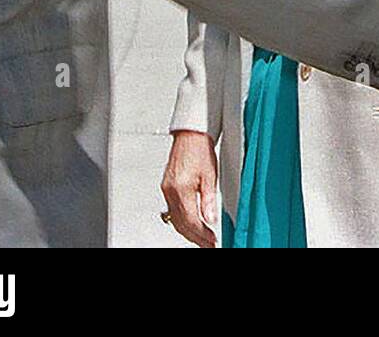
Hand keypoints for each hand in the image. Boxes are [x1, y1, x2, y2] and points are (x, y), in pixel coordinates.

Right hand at [161, 130, 218, 247]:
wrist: (190, 134)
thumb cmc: (201, 149)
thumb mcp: (210, 175)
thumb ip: (209, 200)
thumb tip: (211, 220)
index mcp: (181, 188)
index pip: (191, 221)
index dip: (202, 234)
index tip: (212, 241)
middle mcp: (170, 191)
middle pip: (181, 224)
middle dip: (195, 237)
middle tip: (209, 244)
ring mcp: (166, 190)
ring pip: (175, 220)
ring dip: (188, 231)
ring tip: (203, 238)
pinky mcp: (166, 187)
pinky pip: (172, 211)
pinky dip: (182, 221)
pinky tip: (192, 224)